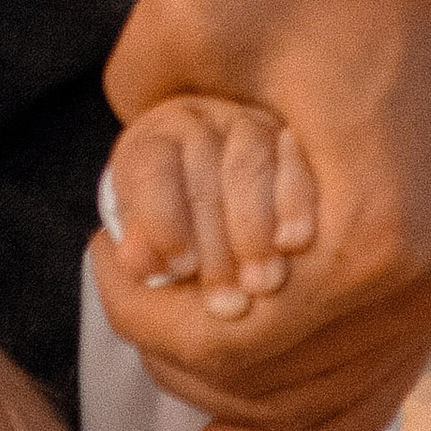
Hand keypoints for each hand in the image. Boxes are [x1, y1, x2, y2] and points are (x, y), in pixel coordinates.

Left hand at [98, 0, 430, 430]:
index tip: (101, 261)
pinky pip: (377, 390)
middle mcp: (417, 293)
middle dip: (178, 358)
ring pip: (321, 409)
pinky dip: (307, 418)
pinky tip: (242, 423)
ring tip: (172, 365)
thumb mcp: (221, 9)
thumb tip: (113, 172)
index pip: (221, 341)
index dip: (139, 317)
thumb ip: (144, 85)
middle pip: (268, 390)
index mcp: (367, 243)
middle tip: (131, 303)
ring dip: (237, 401)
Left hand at [101, 93, 316, 324]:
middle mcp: (199, 126)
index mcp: (152, 147)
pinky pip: (296, 159)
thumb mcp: (146, 283)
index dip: (164, 222)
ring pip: (249, 161)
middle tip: (230, 303)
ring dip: (255, 229)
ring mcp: (248, 128)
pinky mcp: (290, 140)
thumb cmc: (179, 272)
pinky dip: (295, 202)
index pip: (152, 169)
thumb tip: (133, 264)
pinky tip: (294, 244)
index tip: (181, 270)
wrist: (225, 261)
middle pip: (204, 171)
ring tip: (263, 285)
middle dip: (216, 244)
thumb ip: (134, 280)